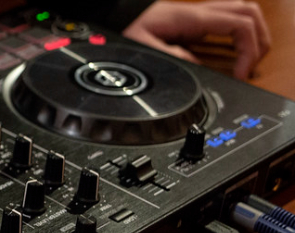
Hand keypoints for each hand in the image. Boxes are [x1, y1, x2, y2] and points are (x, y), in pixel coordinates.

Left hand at [122, 0, 270, 78]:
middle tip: (250, 68)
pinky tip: (231, 55)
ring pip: (242, 13)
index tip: (241, 74)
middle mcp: (200, 13)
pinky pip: (227, 22)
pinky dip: (238, 36)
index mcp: (191, 18)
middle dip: (259, 41)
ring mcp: (200, 16)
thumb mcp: (141, 44)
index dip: (249, 50)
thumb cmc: (126, 27)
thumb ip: (169, 55)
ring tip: (246, 62)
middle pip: (250, 13)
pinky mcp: (195, 23)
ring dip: (252, 36)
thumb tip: (196, 66)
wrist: (118, 17)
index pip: (240, 25)